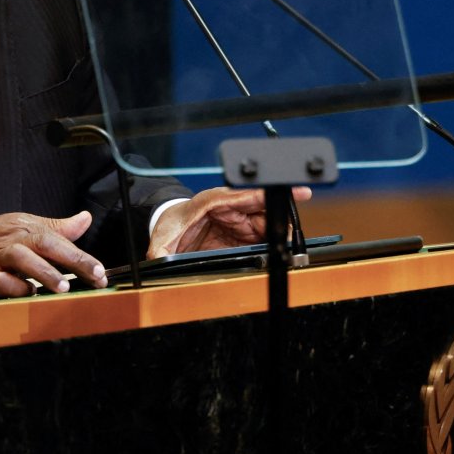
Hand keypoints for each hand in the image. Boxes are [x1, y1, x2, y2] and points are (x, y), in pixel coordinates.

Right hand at [0, 211, 105, 299]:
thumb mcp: (20, 226)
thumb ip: (55, 227)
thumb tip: (85, 219)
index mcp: (24, 228)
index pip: (57, 238)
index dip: (81, 254)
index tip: (100, 270)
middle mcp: (11, 241)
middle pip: (45, 245)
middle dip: (72, 260)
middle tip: (94, 275)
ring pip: (21, 262)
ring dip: (44, 273)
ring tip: (63, 287)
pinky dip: (14, 289)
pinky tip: (28, 295)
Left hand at [147, 186, 313, 258]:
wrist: (172, 228)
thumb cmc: (171, 225)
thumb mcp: (162, 239)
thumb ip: (161, 251)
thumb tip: (159, 262)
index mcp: (214, 201)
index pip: (248, 193)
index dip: (271, 194)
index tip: (295, 192)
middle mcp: (231, 206)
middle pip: (265, 208)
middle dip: (279, 219)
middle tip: (285, 236)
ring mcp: (239, 219)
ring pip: (268, 222)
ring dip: (275, 234)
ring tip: (277, 247)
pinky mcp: (243, 232)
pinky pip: (263, 235)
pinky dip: (269, 243)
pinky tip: (270, 250)